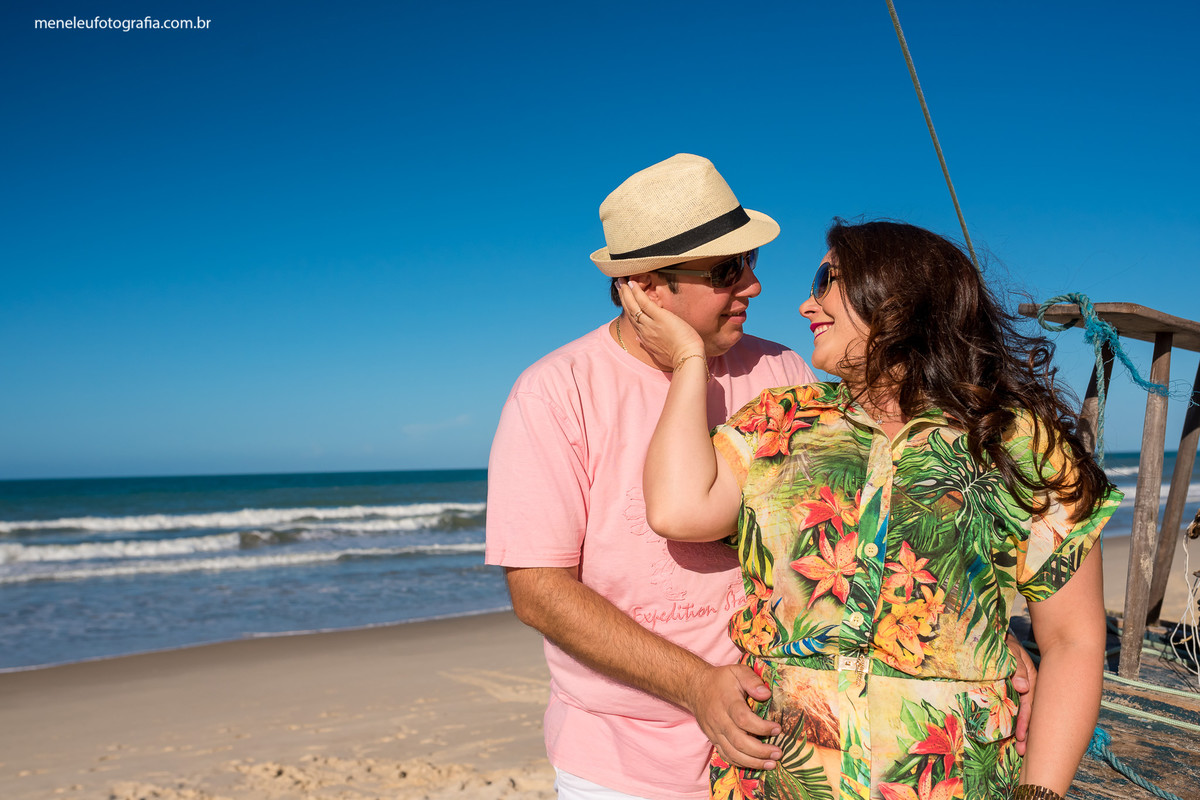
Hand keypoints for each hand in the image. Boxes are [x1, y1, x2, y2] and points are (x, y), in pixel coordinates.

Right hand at [617, 278, 704, 367]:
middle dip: (623, 296)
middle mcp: (644, 330)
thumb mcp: (658, 353)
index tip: (623, 298)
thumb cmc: (677, 357)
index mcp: (644, 337)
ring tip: (621, 280)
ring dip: (626, 291)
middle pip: (629, 310)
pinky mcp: (660, 318)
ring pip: (633, 306)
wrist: (687, 358)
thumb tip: (639, 340)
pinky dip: (637, 293)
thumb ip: (649, 345)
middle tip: (618, 284)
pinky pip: (644, 303)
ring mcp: (651, 324)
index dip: (627, 307)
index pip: (633, 319)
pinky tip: (632, 284)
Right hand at [685, 664, 781, 770]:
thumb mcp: (737, 671)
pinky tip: (754, 764)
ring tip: (771, 764)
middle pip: (738, 741)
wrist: (695, 687)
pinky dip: (740, 763)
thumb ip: (752, 680)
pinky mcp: (712, 739)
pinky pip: (725, 755)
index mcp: (727, 702)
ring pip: (732, 753)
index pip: (743, 719)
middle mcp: (719, 719)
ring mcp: (714, 731)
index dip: (762, 727)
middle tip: (778, 753)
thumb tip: (766, 694)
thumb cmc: (721, 680)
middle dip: (760, 751)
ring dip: (753, 762)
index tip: (777, 729)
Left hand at [1006, 630, 1037, 755]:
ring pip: (1023, 713)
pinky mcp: (1013, 691)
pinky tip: (1014, 735)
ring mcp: (1021, 690)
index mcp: (1030, 680)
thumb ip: (1017, 668)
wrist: (998, 638)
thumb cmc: (1004, 644)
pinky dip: (1015, 721)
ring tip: (1019, 750)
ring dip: (1022, 730)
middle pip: (1029, 713)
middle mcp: (1027, 687)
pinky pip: (1015, 707)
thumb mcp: (1012, 652)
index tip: (1021, 736)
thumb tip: (1023, 687)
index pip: (1029, 704)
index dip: (1025, 721)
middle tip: (1021, 750)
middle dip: (1027, 733)